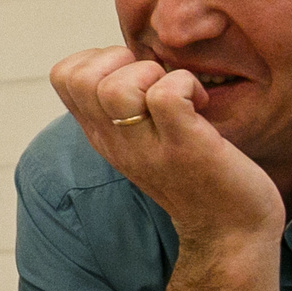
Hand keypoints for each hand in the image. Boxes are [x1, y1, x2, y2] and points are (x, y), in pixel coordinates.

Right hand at [48, 45, 282, 247]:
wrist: (228, 234)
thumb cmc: (195, 177)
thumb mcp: (142, 140)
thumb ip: (127, 106)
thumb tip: (132, 56)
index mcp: (102, 134)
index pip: (63, 76)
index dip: (97, 58)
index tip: (132, 75)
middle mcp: (115, 141)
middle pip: (81, 78)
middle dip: (121, 60)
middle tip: (154, 81)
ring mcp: (148, 147)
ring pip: (117, 87)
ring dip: (151, 74)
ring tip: (177, 93)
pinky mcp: (184, 148)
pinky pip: (167, 96)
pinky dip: (186, 84)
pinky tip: (200, 104)